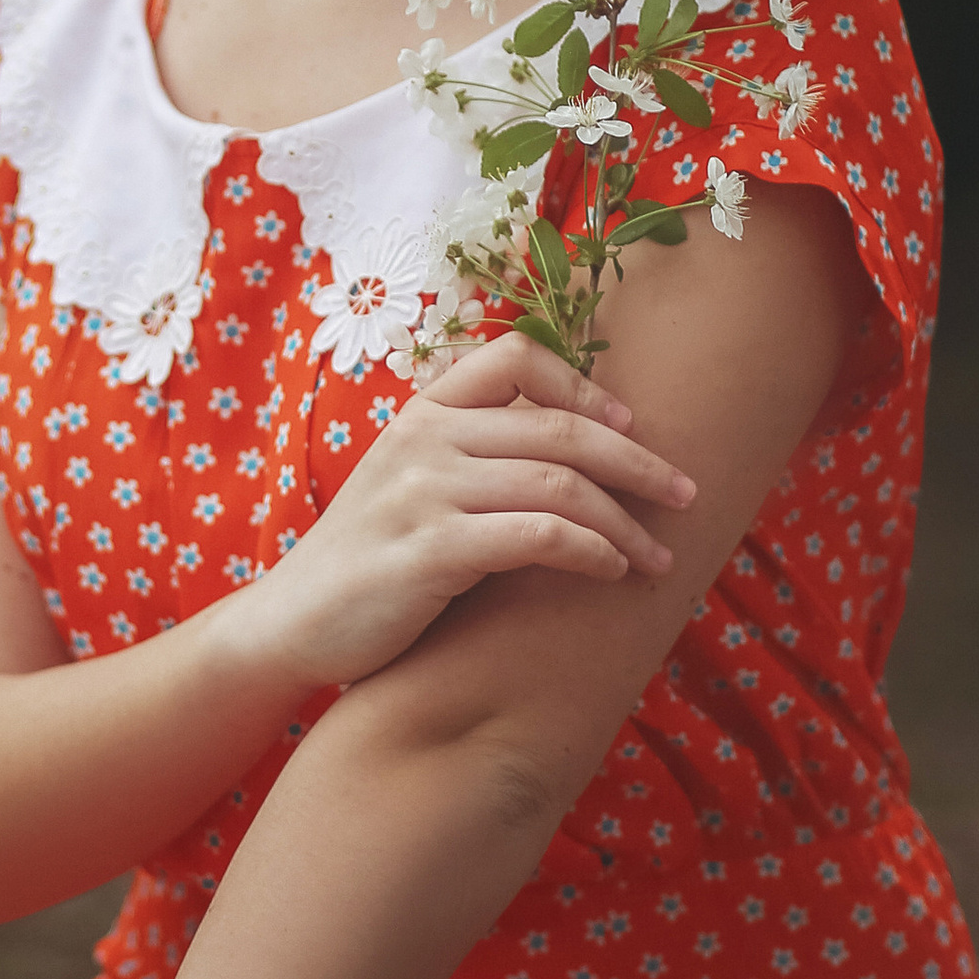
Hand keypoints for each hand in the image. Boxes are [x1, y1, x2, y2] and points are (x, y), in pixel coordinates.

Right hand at [245, 337, 696, 693]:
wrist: (292, 623)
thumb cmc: (370, 559)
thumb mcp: (411, 482)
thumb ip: (472, 454)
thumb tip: (571, 449)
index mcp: (422, 411)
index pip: (515, 356)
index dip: (583, 384)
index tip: (630, 420)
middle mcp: (423, 438)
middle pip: (559, 426)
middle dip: (637, 460)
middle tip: (686, 494)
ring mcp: (424, 491)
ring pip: (559, 483)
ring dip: (624, 521)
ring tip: (658, 556)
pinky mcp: (430, 550)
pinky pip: (537, 535)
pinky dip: (589, 550)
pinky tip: (611, 571)